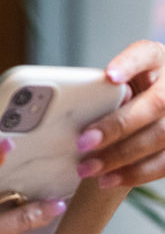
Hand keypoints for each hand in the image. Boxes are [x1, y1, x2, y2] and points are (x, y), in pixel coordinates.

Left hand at [77, 39, 164, 189]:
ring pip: (160, 137)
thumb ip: (109, 86)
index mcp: (156, 58)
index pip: (145, 54)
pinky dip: (135, 174)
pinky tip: (110, 179)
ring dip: (122, 157)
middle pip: (154, 105)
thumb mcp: (128, 73)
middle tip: (83, 142)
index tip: (110, 76)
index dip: (128, 65)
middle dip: (116, 126)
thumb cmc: (139, 84)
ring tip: (90, 168)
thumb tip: (77, 107)